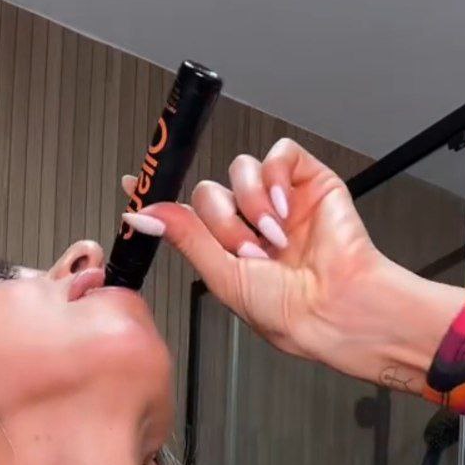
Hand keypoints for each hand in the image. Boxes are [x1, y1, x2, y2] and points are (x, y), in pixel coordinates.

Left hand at [121, 141, 464, 391]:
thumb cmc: (288, 309)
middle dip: (224, 223)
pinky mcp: (308, 181)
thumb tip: (145, 213)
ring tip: (273, 239)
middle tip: (247, 252)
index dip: (160, 195)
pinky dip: (275, 179)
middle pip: (210, 191)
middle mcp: (250, 222)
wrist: (334, 307)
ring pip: (240, 170)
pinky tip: (284, 211)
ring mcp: (279, 199)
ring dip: (251, 205)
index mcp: (227, 249)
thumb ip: (184, 237)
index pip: (186, 212)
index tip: (130, 182)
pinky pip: (278, 154)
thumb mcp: (221, 276)